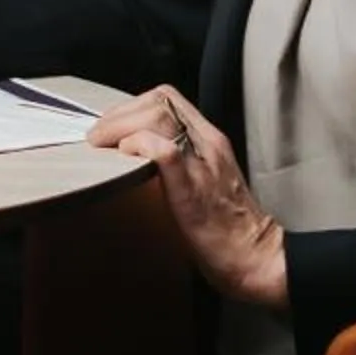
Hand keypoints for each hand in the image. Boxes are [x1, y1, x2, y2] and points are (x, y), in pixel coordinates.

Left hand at [90, 85, 286, 308]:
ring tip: (102, 144)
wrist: (256, 256)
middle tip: (98, 134)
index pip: (169, 98)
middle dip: (121, 112)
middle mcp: (208, 144)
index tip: (112, 125)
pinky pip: (163, 150)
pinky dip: (137, 145)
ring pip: (159, 116)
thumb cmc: (228, 228)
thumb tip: (138, 158)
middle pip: (161, 99)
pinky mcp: (193, 188)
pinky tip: (125, 156)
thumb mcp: (205, 181)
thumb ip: (180, 163)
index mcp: (211, 140)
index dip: (132, 105)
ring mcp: (202, 163)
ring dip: (120, 126)